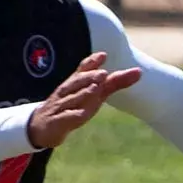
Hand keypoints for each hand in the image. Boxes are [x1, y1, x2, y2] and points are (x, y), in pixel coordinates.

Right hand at [26, 53, 140, 149]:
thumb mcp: (95, 94)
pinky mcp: (56, 122)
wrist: (43, 127)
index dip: (91, 63)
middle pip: (76, 83)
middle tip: (103, 73)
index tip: (103, 55)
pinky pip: (64, 118)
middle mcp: (66, 93)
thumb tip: (139, 71)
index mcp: (75, 83)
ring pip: (70, 99)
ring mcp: (60, 107)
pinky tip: (81, 114)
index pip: (82, 70)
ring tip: (96, 88)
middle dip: (89, 77)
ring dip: (82, 94)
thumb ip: (115, 83)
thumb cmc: (74, 105)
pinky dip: (71, 115)